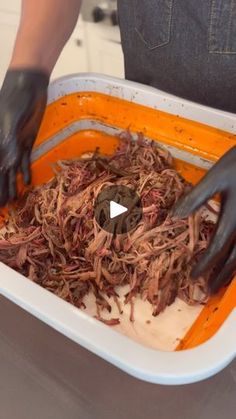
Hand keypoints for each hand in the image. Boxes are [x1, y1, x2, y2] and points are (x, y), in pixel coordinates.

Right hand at [0, 69, 48, 205]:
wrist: (28, 83)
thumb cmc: (14, 97)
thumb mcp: (11, 119)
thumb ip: (9, 142)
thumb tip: (10, 166)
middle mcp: (3, 146)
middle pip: (0, 173)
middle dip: (1, 190)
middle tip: (3, 209)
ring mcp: (14, 144)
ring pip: (12, 170)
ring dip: (12, 185)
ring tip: (12, 201)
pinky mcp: (27, 141)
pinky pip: (24, 160)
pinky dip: (24, 172)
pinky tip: (26, 183)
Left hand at [173, 146, 235, 292]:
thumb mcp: (214, 178)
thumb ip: (195, 198)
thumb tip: (174, 217)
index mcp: (233, 218)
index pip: (217, 248)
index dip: (205, 265)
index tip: (193, 278)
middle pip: (234, 258)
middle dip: (221, 276)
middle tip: (210, 291)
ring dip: (232, 271)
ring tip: (222, 283)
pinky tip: (234, 260)